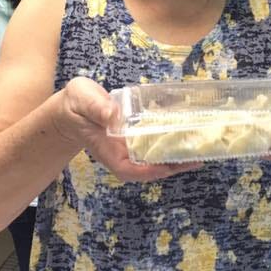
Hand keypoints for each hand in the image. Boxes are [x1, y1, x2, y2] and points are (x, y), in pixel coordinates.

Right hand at [54, 76, 198, 182]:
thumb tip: (114, 114)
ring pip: (152, 158)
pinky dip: (168, 143)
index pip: (127, 169)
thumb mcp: (82, 99)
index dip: (148, 171)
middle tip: (196, 159)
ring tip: (198, 151)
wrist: (72, 108)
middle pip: (147, 168)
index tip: (166, 167)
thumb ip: (96, 107)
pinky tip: (185, 137)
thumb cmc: (75, 104)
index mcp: (106, 149)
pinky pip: (152, 144)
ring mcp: (127, 146)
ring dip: (174, 157)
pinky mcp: (133, 136)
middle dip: (171, 166)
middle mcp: (120, 152)